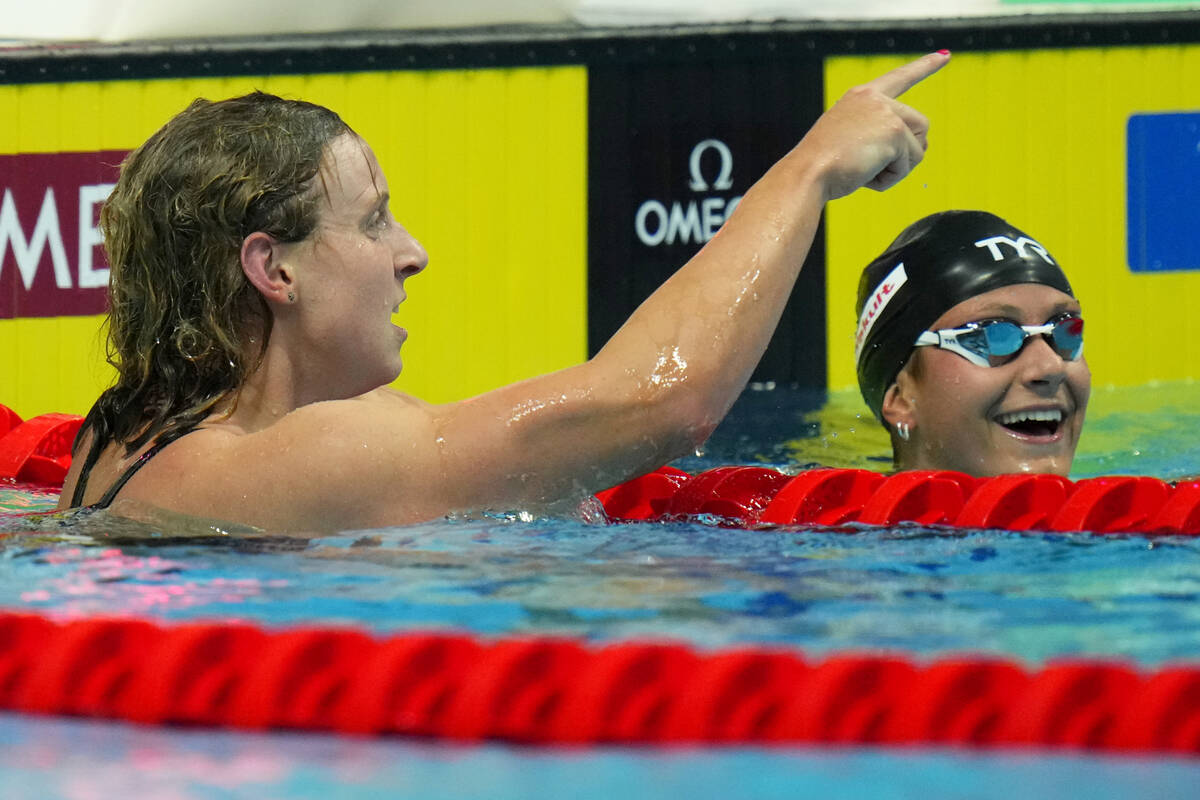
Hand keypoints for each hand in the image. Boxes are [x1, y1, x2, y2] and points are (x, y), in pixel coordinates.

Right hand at [799, 51, 949, 200]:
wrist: (808, 172)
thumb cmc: (822, 166)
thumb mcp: (848, 140)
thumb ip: (877, 135)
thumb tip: (917, 149)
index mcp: (861, 97)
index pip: (900, 78)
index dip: (924, 66)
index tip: (944, 56)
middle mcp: (876, 99)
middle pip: (920, 126)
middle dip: (907, 153)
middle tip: (873, 166)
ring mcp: (887, 113)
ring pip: (919, 148)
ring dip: (898, 167)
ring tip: (866, 169)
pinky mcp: (895, 132)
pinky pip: (907, 165)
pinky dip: (890, 178)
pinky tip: (866, 175)